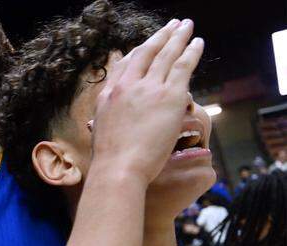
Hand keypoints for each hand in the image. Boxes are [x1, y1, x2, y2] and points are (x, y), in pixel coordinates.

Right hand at [90, 18, 203, 182]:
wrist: (118, 168)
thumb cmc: (110, 161)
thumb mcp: (99, 133)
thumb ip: (104, 120)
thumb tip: (100, 122)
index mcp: (108, 96)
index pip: (123, 66)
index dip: (137, 52)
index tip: (146, 45)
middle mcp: (126, 86)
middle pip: (145, 53)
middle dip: (160, 37)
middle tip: (171, 26)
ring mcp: (148, 88)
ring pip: (166, 55)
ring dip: (178, 37)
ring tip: (186, 26)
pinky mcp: (169, 95)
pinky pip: (183, 66)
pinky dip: (191, 51)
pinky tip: (198, 42)